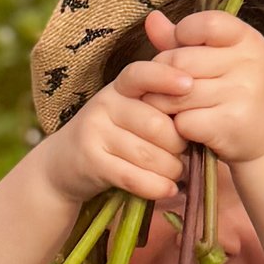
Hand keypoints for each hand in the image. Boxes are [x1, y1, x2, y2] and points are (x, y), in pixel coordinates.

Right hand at [42, 59, 187, 210]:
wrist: (63, 166)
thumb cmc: (112, 137)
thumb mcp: (129, 112)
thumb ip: (158, 107)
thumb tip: (200, 116)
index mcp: (119, 87)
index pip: (141, 74)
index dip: (165, 77)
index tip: (189, 85)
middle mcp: (104, 104)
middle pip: (156, 125)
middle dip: (179, 145)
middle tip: (185, 155)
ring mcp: (94, 133)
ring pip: (148, 155)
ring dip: (171, 170)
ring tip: (177, 173)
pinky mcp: (90, 162)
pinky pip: (132, 176)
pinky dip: (155, 186)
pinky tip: (168, 190)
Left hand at [144, 7, 263, 167]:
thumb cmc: (232, 91)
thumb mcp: (214, 58)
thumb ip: (181, 39)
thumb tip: (152, 17)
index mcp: (247, 39)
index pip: (206, 23)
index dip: (182, 35)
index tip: (181, 49)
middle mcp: (250, 63)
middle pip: (180, 61)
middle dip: (162, 75)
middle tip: (166, 87)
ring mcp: (243, 93)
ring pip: (176, 94)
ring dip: (164, 104)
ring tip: (171, 107)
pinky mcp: (232, 123)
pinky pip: (183, 121)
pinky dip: (177, 127)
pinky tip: (187, 127)